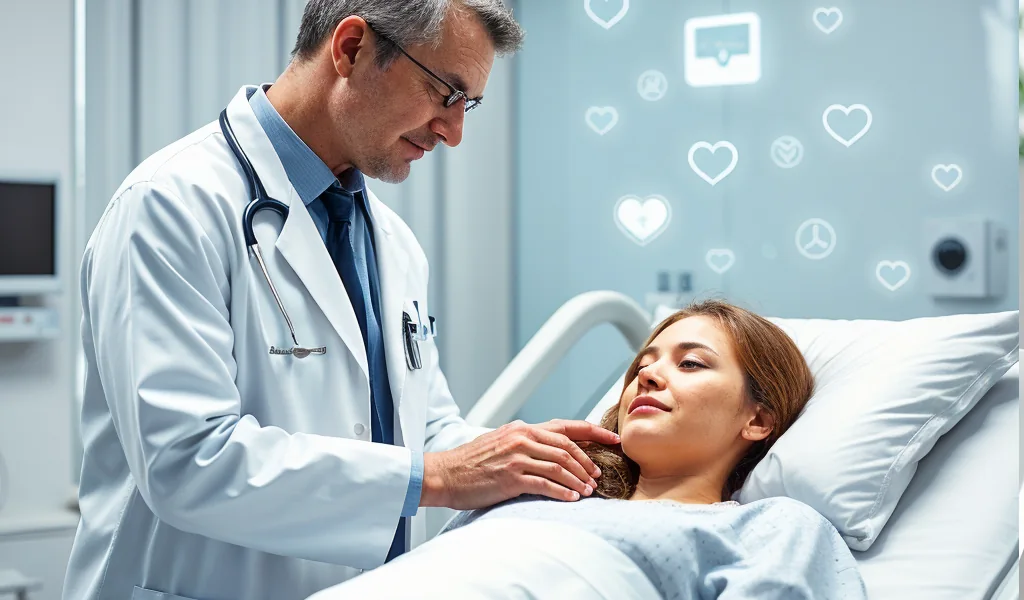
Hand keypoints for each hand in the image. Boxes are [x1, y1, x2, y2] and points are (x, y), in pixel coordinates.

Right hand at [420, 419, 619, 510]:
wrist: (444, 474)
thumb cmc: (471, 462)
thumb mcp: (501, 442)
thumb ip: (526, 442)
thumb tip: (552, 451)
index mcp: (522, 428)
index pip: (566, 427)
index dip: (593, 433)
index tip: (613, 440)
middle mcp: (522, 438)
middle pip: (568, 448)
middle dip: (588, 463)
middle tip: (598, 477)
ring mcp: (517, 457)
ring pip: (560, 466)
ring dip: (578, 480)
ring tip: (588, 491)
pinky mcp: (511, 478)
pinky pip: (545, 484)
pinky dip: (562, 492)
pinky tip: (571, 499)